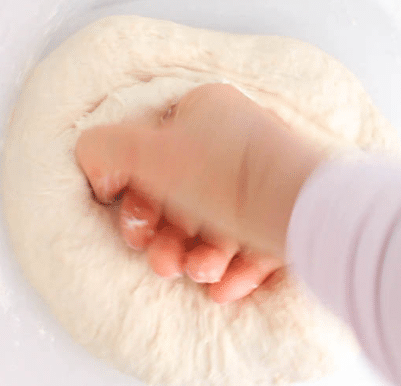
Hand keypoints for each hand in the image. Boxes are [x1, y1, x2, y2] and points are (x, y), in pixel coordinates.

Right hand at [76, 83, 322, 302]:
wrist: (304, 210)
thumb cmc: (226, 175)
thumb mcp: (146, 153)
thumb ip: (103, 150)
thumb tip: (96, 167)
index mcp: (204, 111)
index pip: (153, 152)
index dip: (134, 197)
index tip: (135, 227)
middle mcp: (235, 141)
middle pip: (182, 197)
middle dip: (165, 238)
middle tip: (161, 261)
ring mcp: (263, 180)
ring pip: (214, 225)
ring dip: (196, 257)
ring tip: (199, 271)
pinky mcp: (286, 216)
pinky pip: (249, 245)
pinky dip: (232, 269)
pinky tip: (224, 288)